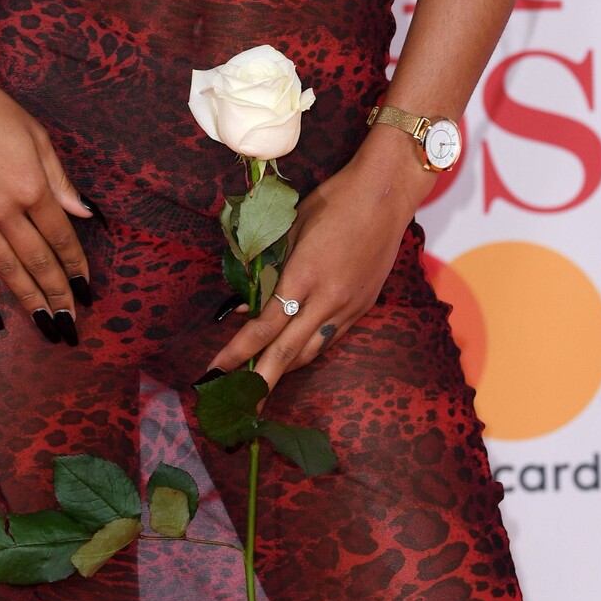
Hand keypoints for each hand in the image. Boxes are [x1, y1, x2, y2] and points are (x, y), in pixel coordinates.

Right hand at [0, 49, 94, 338]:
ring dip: (28, 300)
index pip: (61, 238)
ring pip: (7, 271)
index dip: (76, 267)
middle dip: (58, 295)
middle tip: (70, 324)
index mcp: (32, 187)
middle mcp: (5, 210)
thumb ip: (59, 180)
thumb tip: (83, 213)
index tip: (87, 290)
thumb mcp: (37, 137)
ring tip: (45, 325)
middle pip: (38, 262)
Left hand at [199, 144, 424, 397]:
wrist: (385, 196)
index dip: (237, 352)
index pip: (264, 326)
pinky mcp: (364, 307)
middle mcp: (327, 300)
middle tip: (241, 405)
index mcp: (303, 276)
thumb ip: (267, 270)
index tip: (215, 371)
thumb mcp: (290, 230)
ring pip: (311, 351)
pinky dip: (308, 349)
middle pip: (287, 353)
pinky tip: (294, 352)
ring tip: (262, 383)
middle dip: (261, 382)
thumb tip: (244, 306)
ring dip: (284, 369)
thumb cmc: (332, 202)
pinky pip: (330, 338)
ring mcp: (349, 307)